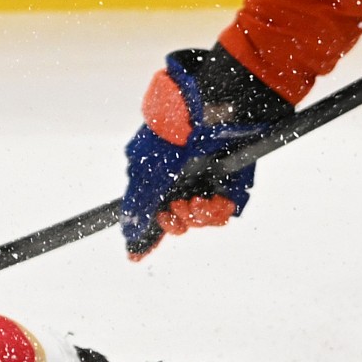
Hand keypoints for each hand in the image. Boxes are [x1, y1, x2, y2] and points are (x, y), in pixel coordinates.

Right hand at [121, 47, 294, 259]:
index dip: (146, 234)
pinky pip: (224, 210)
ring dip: (198, 214)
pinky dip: (218, 209)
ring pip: (201, 217)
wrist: (216, 105)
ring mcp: (208, 180)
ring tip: (196, 201)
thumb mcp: (150, 170)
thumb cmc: (176, 133)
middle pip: (176, 219)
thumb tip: (128, 230)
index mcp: (158, 172)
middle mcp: (183, 178)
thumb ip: (139, 202)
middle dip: (175, 221)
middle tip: (176, 209)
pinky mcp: (232, 182)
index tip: (137, 255)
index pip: (149, 210)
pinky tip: (214, 199)